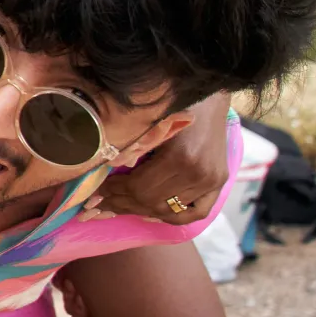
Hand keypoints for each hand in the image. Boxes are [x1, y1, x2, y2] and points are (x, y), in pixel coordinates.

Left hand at [80, 100, 227, 224]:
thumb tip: (108, 173)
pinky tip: (150, 214)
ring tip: (117, 208)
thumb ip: (133, 150)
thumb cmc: (174, 105)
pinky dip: (171, 217)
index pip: (138, 187)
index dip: (114, 192)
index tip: (95, 192)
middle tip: (100, 204)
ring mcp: (211, 182)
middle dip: (121, 203)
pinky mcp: (220, 183)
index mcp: (179, 159)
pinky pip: (195, 213)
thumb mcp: (150, 125)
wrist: (209, 98)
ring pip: (169, 210)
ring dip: (139, 211)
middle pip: (151, 202)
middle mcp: (198, 175)